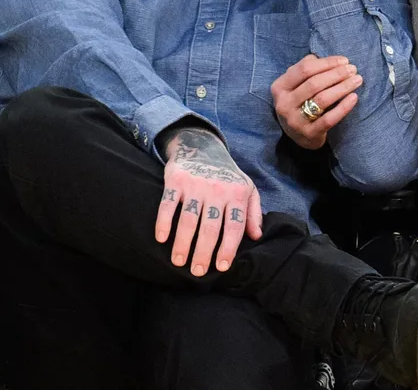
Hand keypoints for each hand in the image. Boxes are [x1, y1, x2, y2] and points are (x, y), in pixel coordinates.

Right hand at [155, 127, 261, 275]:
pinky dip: (163, 221)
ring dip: (183, 243)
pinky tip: (161, 238)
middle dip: (204, 252)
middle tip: (198, 272)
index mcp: (236, 194)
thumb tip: (256, 236)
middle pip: (210, 227)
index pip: (234, 226)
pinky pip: (168, 203)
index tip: (222, 267)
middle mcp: (217, 189)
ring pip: (189, 219)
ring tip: (179, 262)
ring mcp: (195, 184)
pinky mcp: (176, 180)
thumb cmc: (227, 175)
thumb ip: (253, 212)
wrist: (202, 146)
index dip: (229, 248)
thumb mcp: (247, 188)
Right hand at [271, 55, 361, 148]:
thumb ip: (307, 69)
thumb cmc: (300, 103)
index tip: (344, 60)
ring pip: (322, 99)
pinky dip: (343, 107)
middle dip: (337, 74)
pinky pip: (328, 119)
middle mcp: (284, 103)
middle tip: (353, 69)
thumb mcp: (296, 85)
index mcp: (280, 87)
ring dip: (342, 87)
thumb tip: (327, 59)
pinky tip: (354, 97)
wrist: (298, 136)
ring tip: (357, 80)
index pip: (304, 69)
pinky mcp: (308, 134)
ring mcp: (295, 120)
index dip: (326, 63)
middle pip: (314, 83)